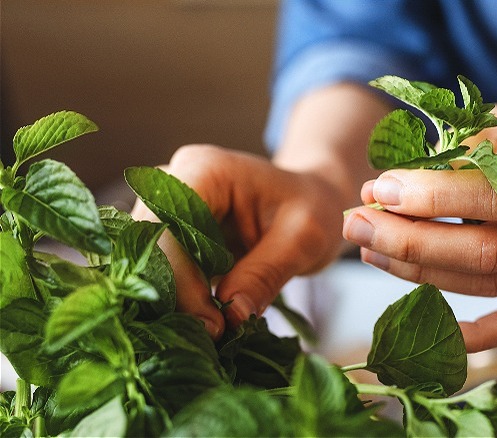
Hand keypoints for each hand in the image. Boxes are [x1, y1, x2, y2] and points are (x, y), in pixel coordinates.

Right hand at [132, 144, 347, 338]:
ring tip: (212, 333)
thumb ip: (265, 274)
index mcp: (204, 170)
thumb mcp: (303, 239)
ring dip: (173, 304)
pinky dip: (178, 303)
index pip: (167, 226)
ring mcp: (165, 210)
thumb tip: (231, 316)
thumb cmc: (312, 210)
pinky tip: (205, 324)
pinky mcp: (168, 238)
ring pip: (146, 265)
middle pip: (148, 247)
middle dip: (174, 297)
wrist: (311, 201)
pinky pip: (158, 274)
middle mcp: (172, 184)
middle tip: (213, 336)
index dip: (179, 279)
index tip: (212, 324)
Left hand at [342, 104, 496, 351]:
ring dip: (420, 273)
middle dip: (413, 242)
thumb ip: (434, 162)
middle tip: (357, 225)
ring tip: (369, 249)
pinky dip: (474, 334)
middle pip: (490, 251)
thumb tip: (373, 198)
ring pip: (489, 284)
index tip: (380, 190)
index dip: (434, 198)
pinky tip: (427, 328)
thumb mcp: (479, 128)